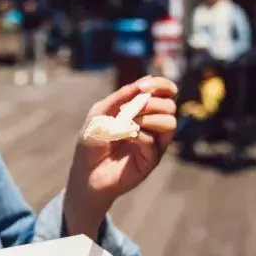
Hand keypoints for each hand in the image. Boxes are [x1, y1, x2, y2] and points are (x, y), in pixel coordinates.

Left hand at [63, 76, 176, 237]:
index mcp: (143, 109)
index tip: (145, 86)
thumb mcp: (100, 113)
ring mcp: (154, 142)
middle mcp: (153, 124)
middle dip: (152, 102)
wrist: (85, 171)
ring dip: (149, 118)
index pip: (165, 92)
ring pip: (170, 122)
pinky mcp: (151, 159)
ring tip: (128, 123)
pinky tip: (126, 137)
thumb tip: (140, 84)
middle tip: (131, 109)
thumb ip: (119, 98)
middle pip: (170, 106)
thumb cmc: (92, 140)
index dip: (162, 85)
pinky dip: (139, 134)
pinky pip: (155, 142)